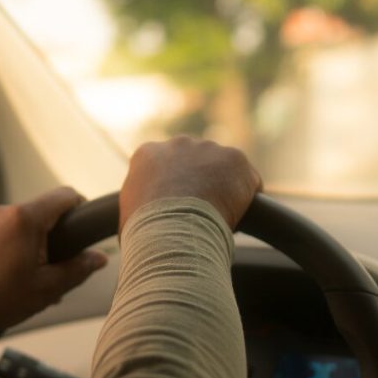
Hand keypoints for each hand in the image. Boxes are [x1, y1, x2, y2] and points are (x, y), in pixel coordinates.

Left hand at [0, 187, 107, 334]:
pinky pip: (7, 231)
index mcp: (25, 219)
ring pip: (25, 223)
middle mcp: (6, 212)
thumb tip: (99, 258)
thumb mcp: (48, 288)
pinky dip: (18, 246)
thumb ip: (78, 269)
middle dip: (58, 234)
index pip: (65, 195)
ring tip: (37, 276)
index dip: (81, 208)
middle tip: (61, 264)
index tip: (85, 228)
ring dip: (37, 243)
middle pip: (44, 210)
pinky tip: (17, 275)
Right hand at [120, 136, 262, 231]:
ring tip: (220, 218)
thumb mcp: (129, 216)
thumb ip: (140, 207)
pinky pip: (248, 179)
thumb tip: (143, 224)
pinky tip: (240, 216)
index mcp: (148, 154)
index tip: (180, 209)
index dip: (175, 189)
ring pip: (223, 169)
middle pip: (196, 162)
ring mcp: (208, 148)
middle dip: (201, 182)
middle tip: (202, 213)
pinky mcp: (235, 158)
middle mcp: (177, 144)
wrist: (172, 231)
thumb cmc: (145, 233)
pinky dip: (247, 198)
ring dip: (224, 189)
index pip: (166, 167)